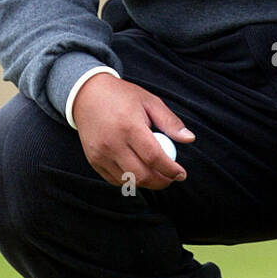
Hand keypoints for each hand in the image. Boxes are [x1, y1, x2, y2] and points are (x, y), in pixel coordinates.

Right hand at [72, 74, 194, 190]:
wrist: (87, 94)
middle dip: (161, 182)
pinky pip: (115, 180)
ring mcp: (100, 154)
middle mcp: (113, 143)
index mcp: (129, 126)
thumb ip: (170, 122)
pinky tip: (138, 170)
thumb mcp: (149, 101)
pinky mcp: (93, 160)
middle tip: (171, 178)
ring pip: (128, 181)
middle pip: (141, 175)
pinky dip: (129, 179)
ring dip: (146, 182)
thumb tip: (189, 139)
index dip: (171, 170)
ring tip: (157, 174)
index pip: (154, 157)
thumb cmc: (123, 97)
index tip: (182, 174)